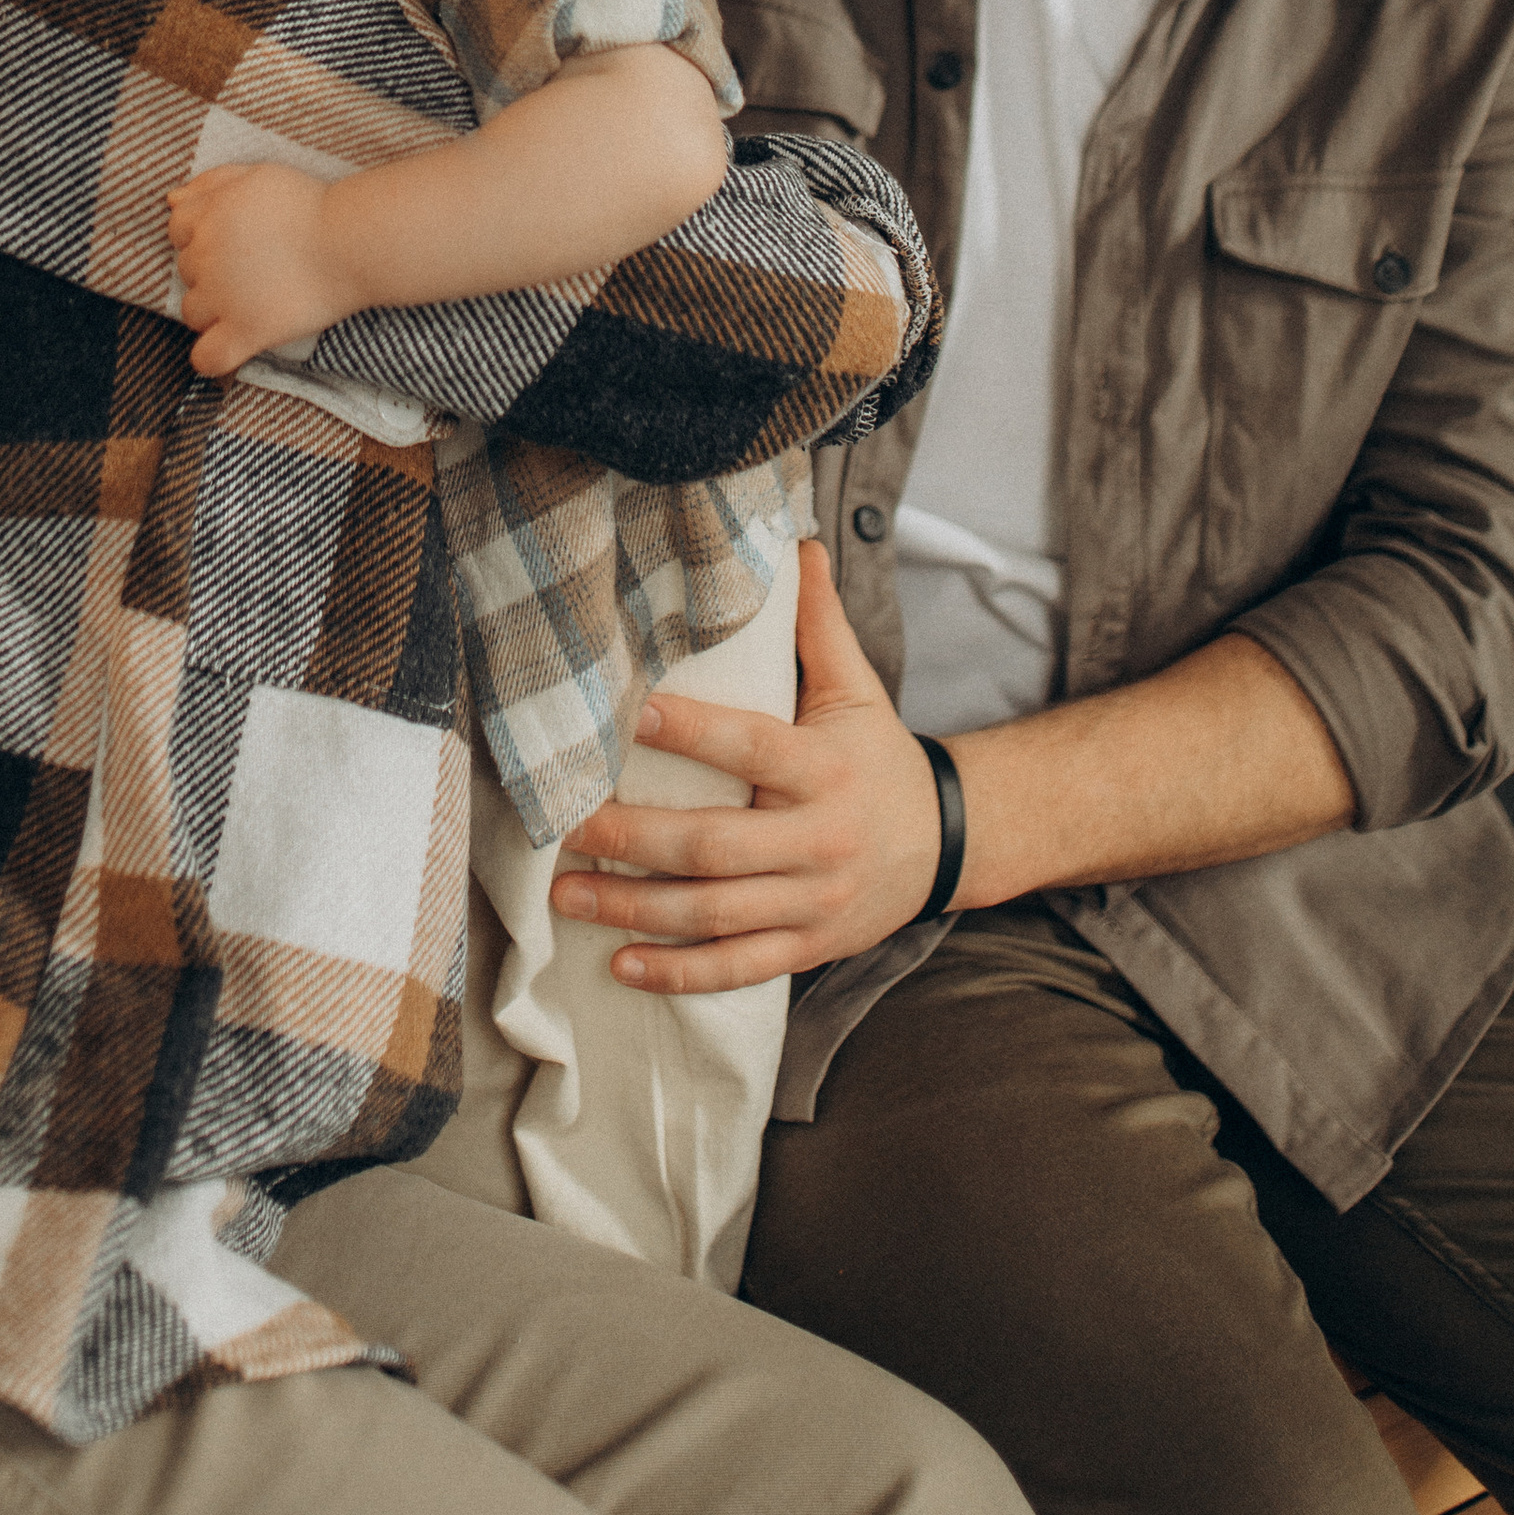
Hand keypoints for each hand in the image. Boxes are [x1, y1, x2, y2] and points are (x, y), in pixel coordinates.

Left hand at [165, 161, 347, 377]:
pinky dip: (213, 357)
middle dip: (211, 270)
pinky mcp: (245, 331)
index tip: (234, 241)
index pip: (178, 230)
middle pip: (186, 270)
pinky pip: (208, 358)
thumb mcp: (258, 175)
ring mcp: (222, 297)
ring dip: (213, 310)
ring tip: (252, 301)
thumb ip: (212, 182)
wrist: (350, 243)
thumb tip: (172, 199)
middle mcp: (206, 256)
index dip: (202, 235)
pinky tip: (234, 344)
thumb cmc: (311, 205)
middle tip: (253, 268)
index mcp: (209, 216)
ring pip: (192, 312)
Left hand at [549, 541, 945, 991]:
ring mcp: (813, 903)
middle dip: (634, 839)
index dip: (694, 732)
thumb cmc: (876, 757)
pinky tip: (622, 963)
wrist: (947, 844)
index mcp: (825, 768)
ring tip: (567, 895)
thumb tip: (795, 542)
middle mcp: (819, 840)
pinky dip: (680, 972)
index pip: (753, 747)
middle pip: (717, 847)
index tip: (631, 716)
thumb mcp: (857, 688)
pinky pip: (738, 967)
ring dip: (635, 908)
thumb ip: (819, 625)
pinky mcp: (807, 947)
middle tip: (566, 827)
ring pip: (716, 914)